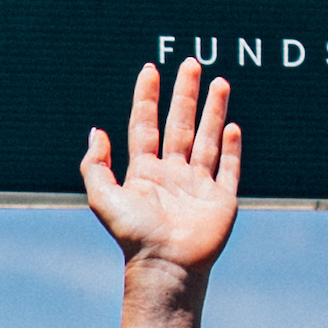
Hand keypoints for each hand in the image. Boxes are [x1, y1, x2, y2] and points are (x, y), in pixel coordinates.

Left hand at [84, 60, 240, 279]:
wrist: (165, 264)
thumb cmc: (132, 235)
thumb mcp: (102, 198)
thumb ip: (95, 165)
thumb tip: (96, 131)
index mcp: (144, 172)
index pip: (146, 125)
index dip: (147, 97)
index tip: (150, 70)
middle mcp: (172, 174)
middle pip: (180, 124)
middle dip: (185, 94)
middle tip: (191, 63)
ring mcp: (198, 185)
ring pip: (207, 138)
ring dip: (213, 110)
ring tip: (219, 82)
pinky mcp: (221, 198)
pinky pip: (229, 167)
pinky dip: (232, 147)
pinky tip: (232, 126)